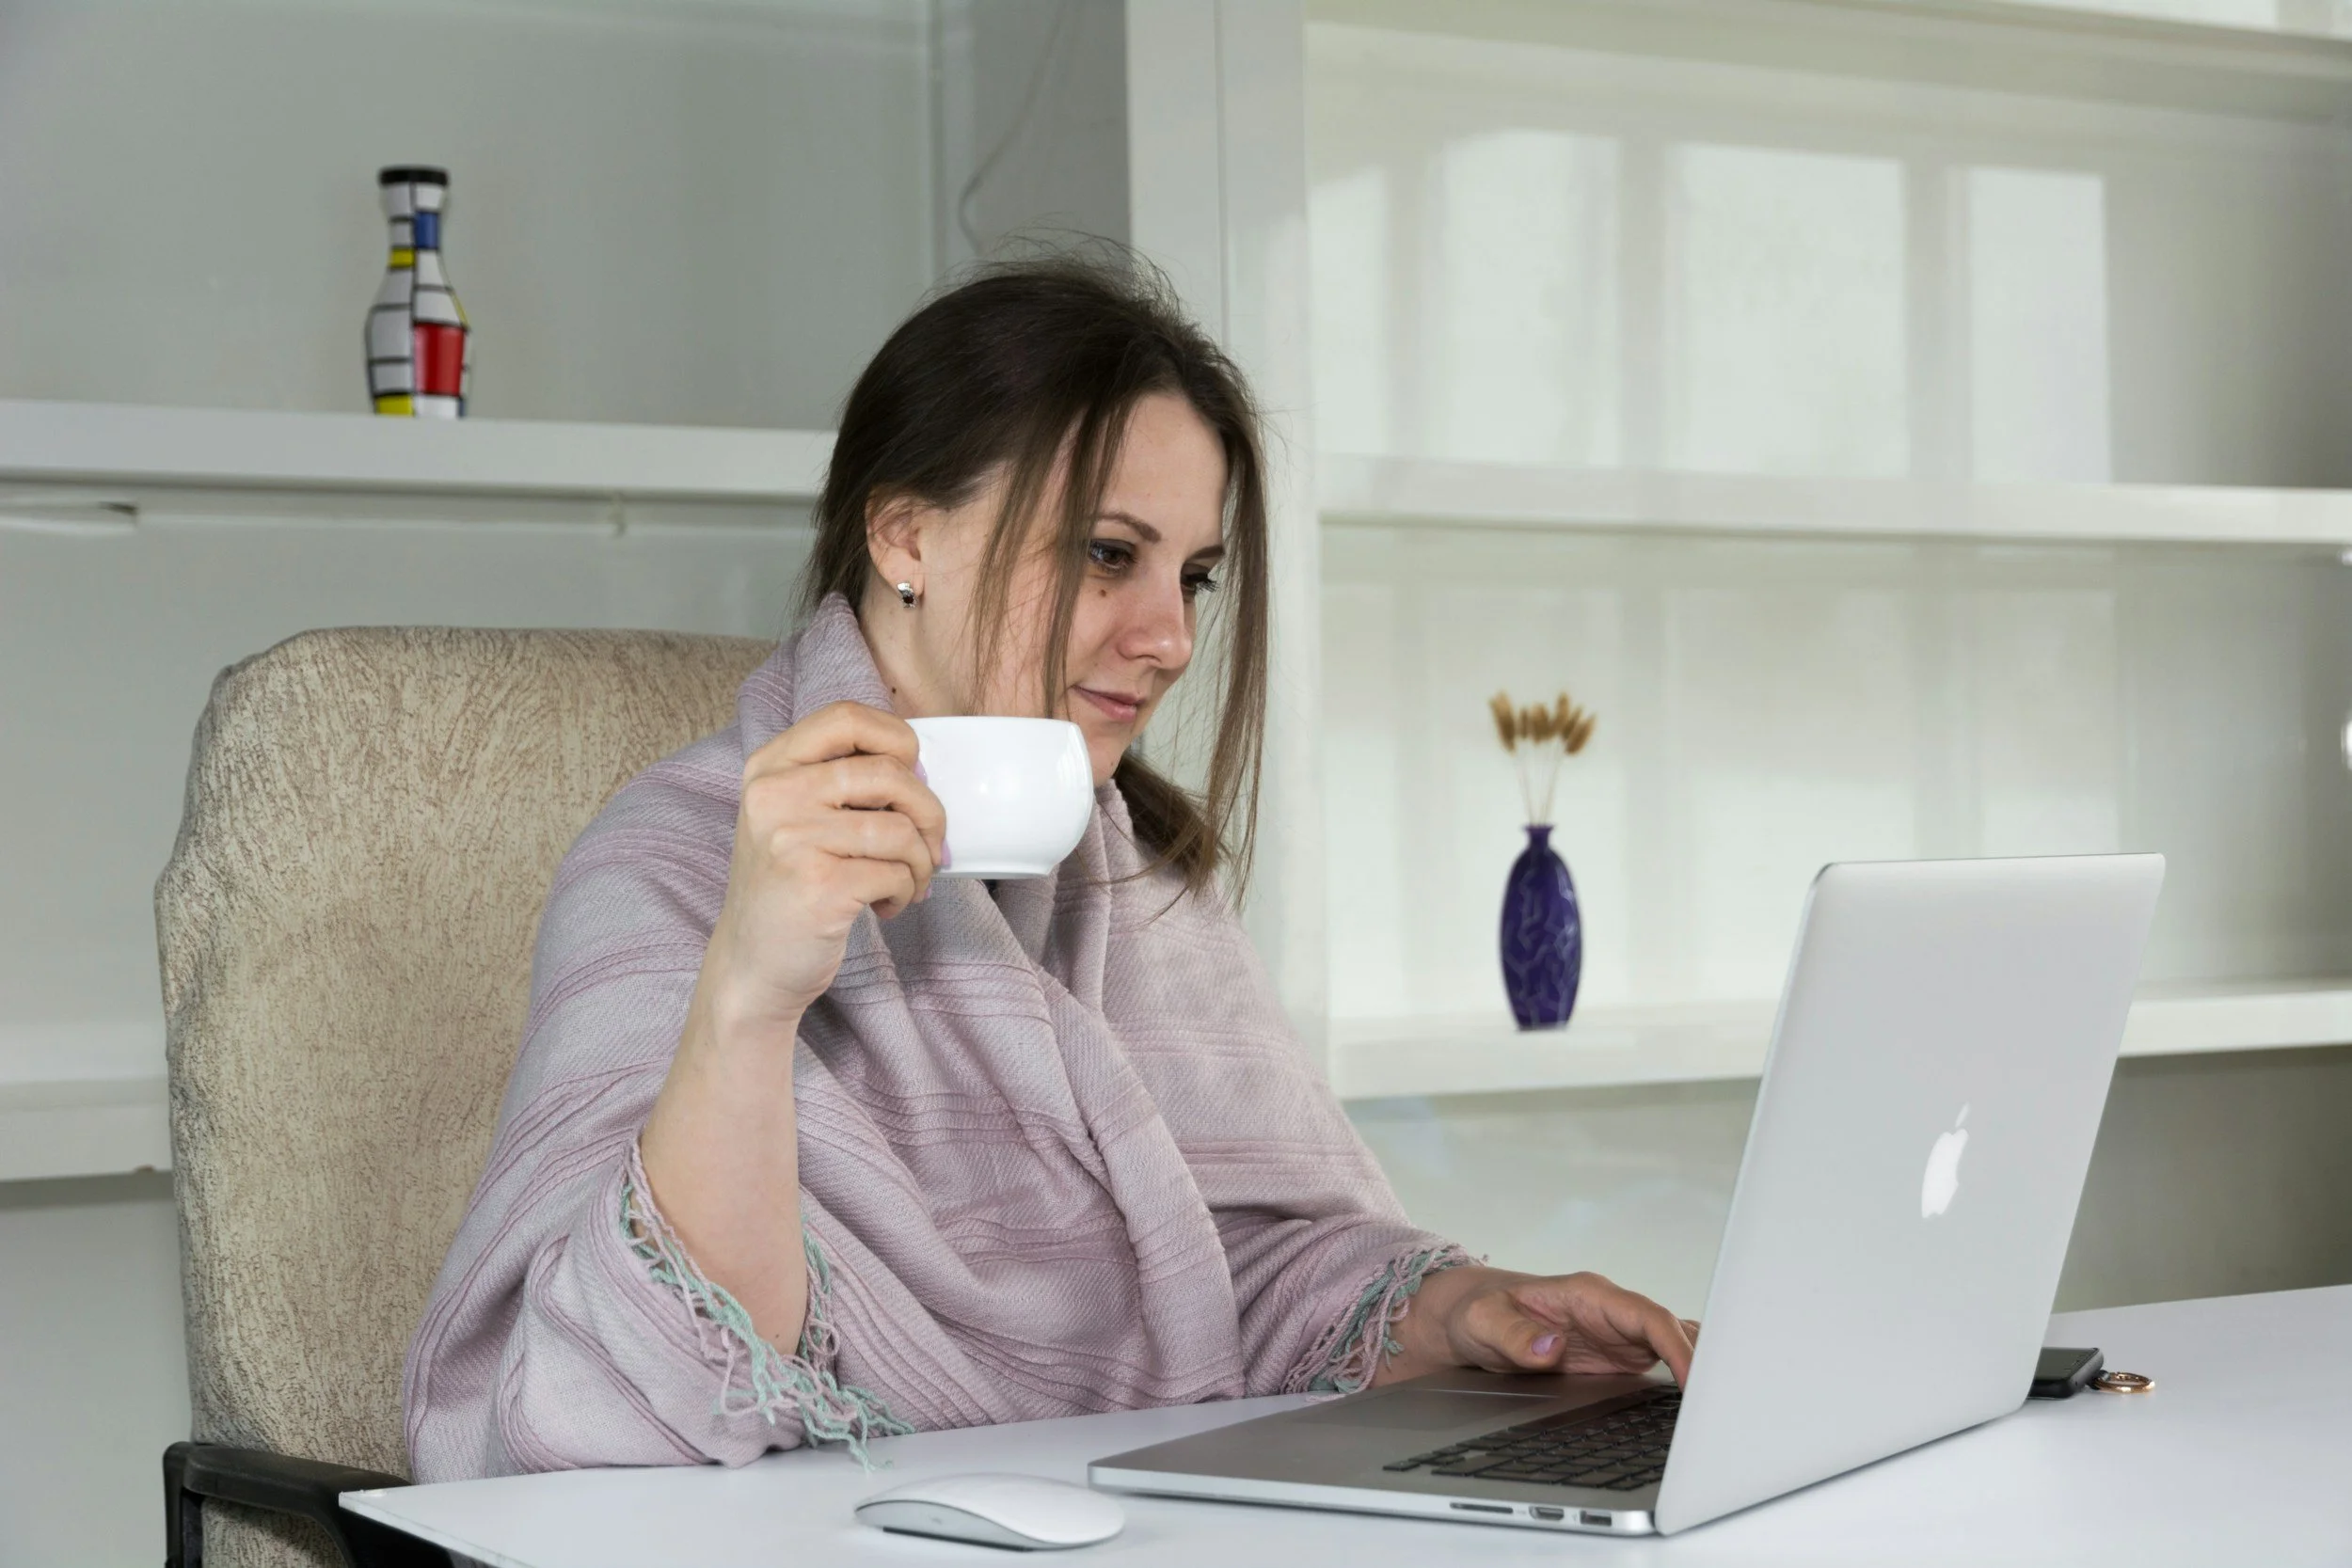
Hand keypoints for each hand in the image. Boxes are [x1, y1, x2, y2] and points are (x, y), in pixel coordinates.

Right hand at [700, 700, 946, 1037]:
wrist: (751, 967)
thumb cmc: (787, 888)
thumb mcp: (791, 818)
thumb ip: (839, 783)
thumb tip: (922, 769)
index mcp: (769, 767)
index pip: (848, 717)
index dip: (898, 739)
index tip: (912, 774)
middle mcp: (774, 795)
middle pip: (890, 772)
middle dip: (929, 812)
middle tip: (928, 845)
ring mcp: (792, 840)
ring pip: (900, 829)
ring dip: (921, 862)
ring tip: (908, 883)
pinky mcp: (818, 886)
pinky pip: (896, 873)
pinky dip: (906, 892)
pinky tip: (886, 906)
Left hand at [1379, 1266, 1696, 1388]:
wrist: (1465, 1319)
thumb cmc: (1474, 1312)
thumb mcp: (1482, 1322)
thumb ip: (1513, 1335)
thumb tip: (1550, 1347)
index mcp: (1588, 1295)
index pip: (1648, 1317)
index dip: (1677, 1347)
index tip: (1695, 1380)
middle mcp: (1612, 1314)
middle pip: (1675, 1332)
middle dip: (1706, 1361)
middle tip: (1728, 1405)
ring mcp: (1618, 1337)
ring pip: (1676, 1348)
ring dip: (1701, 1373)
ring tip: (1725, 1414)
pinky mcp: (1617, 1360)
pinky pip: (1664, 1367)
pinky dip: (1685, 1383)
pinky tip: (1700, 1412)